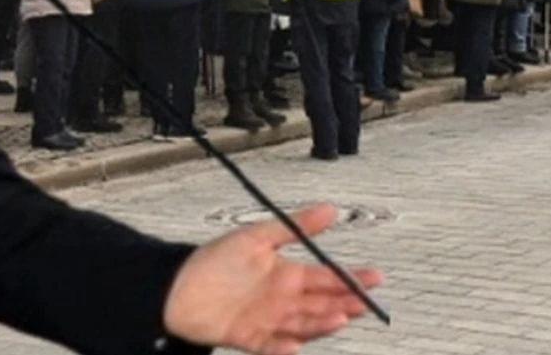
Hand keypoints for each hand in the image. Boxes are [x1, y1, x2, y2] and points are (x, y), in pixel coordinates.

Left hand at [163, 203, 383, 354]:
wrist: (175, 288)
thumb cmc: (214, 260)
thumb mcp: (257, 236)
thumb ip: (295, 226)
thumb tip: (331, 209)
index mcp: (287, 275)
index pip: (326, 278)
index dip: (351, 278)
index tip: (375, 277)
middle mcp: (282, 300)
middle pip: (322, 304)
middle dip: (346, 302)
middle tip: (367, 301)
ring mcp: (267, 321)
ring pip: (303, 325)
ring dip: (322, 323)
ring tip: (340, 318)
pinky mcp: (248, 338)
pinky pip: (269, 346)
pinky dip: (282, 348)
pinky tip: (295, 346)